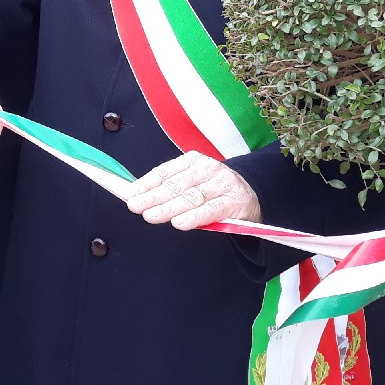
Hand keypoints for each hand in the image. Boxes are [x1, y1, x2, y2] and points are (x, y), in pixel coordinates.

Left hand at [125, 151, 261, 229]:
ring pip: (191, 197)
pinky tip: (179, 223)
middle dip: (153, 196)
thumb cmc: (214, 189)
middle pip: (176, 185)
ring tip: (151, 215)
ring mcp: (222, 184)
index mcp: (193, 161)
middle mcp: (208, 169)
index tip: (131, 194)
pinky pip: (211, 210)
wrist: (253, 193)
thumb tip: (139, 197)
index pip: (165, 172)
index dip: (146, 183)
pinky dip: (194, 217)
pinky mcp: (234, 201)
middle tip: (136, 206)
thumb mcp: (192, 182)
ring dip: (169, 207)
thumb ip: (170, 188)